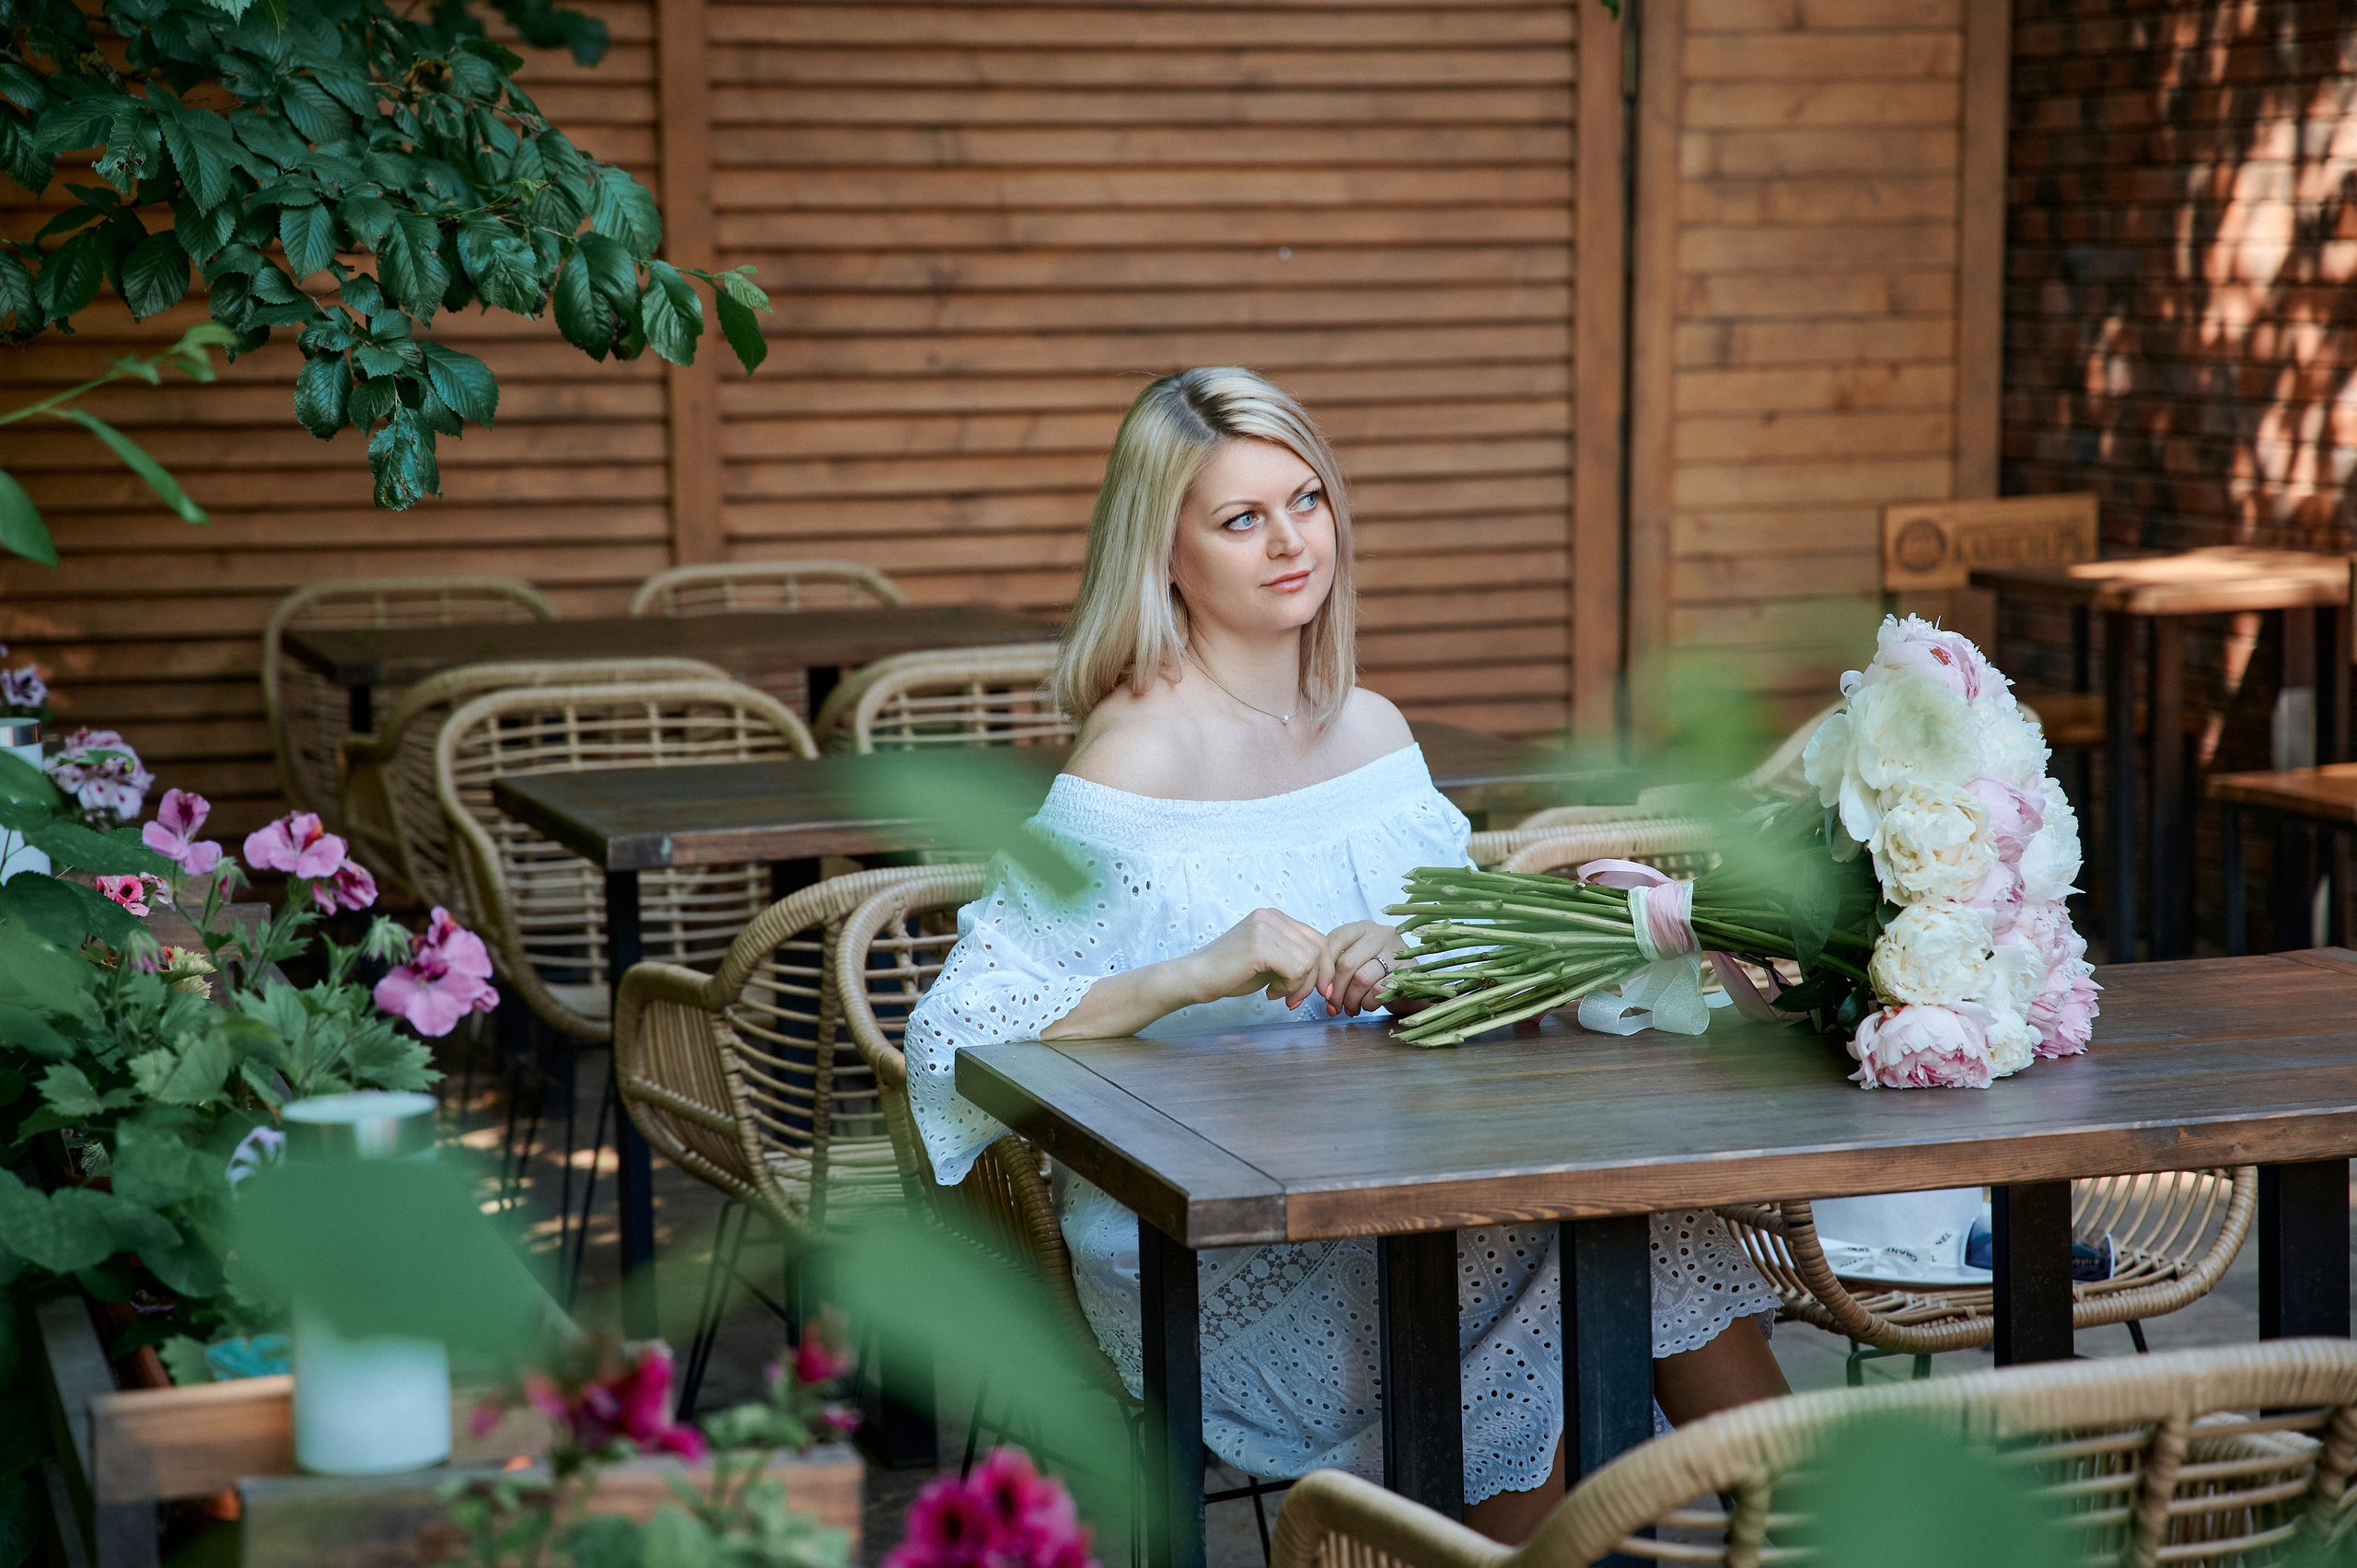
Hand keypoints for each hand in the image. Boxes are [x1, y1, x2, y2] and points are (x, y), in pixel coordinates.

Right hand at [1180, 907, 1333, 1009]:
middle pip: (1318, 948)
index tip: (1316, 990)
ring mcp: (1265, 928)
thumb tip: (1325, 973)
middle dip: (1314, 980)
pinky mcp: (1260, 945)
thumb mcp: (1268, 960)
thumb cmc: (1229, 973)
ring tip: (1277, 994)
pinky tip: (1270, 993)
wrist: (1195, 977)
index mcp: (1274, 916)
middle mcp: (1271, 916)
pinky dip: (1289, 987)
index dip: (1323, 968)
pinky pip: (1296, 969)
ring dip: (1298, 986)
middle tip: (1295, 1000)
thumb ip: (1293, 957)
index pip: (1317, 939)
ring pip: (1309, 961)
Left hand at [1319, 920, 1406, 1016]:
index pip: (1336, 939)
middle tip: (1333, 1006)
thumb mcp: (1356, 961)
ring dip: (1351, 1000)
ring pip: (1361, 978)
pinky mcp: (1408, 970)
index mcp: (1364, 927)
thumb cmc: (1377, 973)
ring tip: (1350, 1008)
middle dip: (1336, 990)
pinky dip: (1367, 1003)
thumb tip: (1317, 984)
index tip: (1319, 988)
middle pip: (1347, 962)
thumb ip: (1337, 965)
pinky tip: (1366, 1005)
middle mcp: (1382, 934)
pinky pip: (1378, 990)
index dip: (1324, 967)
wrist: (1411, 985)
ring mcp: (1397, 951)